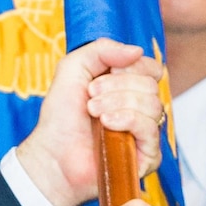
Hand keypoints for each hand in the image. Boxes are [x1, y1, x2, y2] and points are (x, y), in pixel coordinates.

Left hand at [15, 40, 165, 205]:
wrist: (53, 155)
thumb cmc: (61, 118)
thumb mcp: (73, 68)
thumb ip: (102, 49)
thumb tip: (137, 50)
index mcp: (128, 88)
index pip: (150, 68)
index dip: (128, 68)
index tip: (98, 79)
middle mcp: (140, 109)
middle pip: (151, 84)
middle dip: (116, 87)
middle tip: (90, 100)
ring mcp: (145, 132)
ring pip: (152, 104)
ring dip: (118, 103)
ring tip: (94, 114)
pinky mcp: (148, 155)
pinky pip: (150, 129)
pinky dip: (127, 121)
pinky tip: (107, 126)